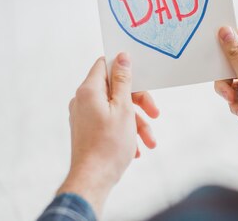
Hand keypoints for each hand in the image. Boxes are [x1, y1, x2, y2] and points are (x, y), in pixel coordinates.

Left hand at [58, 53, 158, 216]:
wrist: (92, 180)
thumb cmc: (108, 145)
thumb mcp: (123, 108)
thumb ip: (123, 81)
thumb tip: (122, 57)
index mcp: (89, 91)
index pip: (104, 64)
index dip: (123, 67)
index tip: (142, 75)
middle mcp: (83, 101)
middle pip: (115, 89)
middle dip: (138, 102)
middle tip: (154, 113)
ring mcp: (84, 116)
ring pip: (116, 109)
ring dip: (136, 122)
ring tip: (149, 141)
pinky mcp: (88, 130)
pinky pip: (110, 122)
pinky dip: (126, 131)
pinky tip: (137, 148)